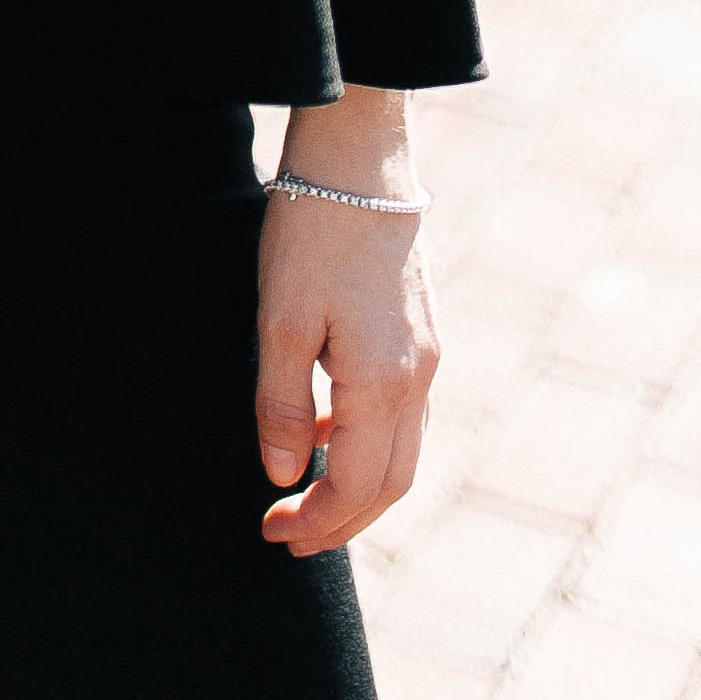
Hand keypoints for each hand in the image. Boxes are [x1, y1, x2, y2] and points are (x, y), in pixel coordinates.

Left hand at [255, 116, 437, 556]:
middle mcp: (418, 379)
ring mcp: (427, 357)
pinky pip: (403, 416)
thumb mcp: (280, 321)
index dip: (319, 522)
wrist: (360, 162)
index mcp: (385, 383)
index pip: (359, 487)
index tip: (273, 533)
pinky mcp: (421, 335)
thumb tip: (285, 475)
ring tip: (307, 497)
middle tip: (289, 537)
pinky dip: (370, 445)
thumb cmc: (313, 234)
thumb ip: (283, 405)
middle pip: (392, 484)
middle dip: (343, 521)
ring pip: (403, 453)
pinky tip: (328, 433)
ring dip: (359, 489)